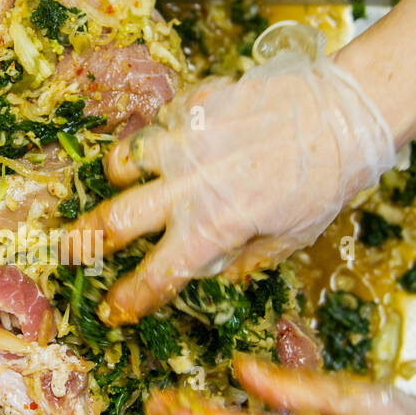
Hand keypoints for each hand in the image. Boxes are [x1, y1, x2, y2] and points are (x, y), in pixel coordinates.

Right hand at [72, 23, 394, 324]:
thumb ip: (246, 260)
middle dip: (88, 239)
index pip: (159, 273)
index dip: (130, 297)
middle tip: (71, 248)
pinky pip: (160, 121)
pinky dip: (160, 133)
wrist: (344, 113)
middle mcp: (190, 186)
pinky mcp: (195, 104)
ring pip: (125, 159)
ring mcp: (187, 140)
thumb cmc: (324, 183)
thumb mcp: (291, 238)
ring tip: (118, 178)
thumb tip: (214, 273)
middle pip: (119, 218)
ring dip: (118, 174)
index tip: (113, 310)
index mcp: (215, 227)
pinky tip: (176, 139)